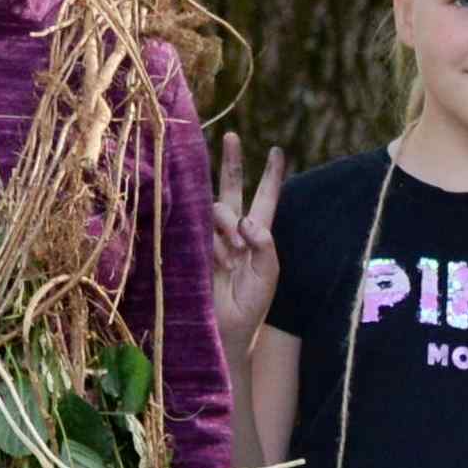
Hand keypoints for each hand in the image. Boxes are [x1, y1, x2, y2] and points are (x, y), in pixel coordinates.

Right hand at [210, 135, 286, 356]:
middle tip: (231, 136)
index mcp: (257, 237)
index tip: (277, 151)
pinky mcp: (190, 246)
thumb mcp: (269, 275)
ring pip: (216, 209)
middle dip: (231, 163)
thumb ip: (266, 245)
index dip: (270, 176)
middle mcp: (233, 232)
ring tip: (233, 252)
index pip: (264, 199)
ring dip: (227, 224)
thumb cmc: (250, 306)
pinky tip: (217, 255)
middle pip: (231, 189)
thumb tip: (246, 219)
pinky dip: (210, 238)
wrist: (224, 331)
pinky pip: (197, 228)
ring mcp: (210, 238)